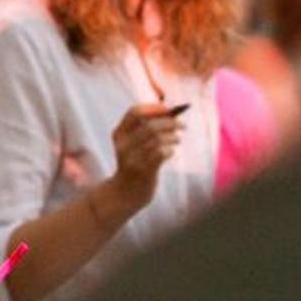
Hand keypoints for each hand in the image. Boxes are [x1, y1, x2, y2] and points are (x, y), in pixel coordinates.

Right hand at [98, 99, 185, 214]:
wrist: (126, 192)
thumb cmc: (136, 162)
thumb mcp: (133, 144)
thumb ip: (145, 128)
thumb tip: (170, 113)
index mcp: (119, 134)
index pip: (134, 112)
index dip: (153, 108)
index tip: (168, 109)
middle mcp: (123, 145)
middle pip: (150, 125)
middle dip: (170, 123)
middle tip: (182, 125)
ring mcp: (132, 158)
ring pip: (157, 139)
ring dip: (173, 137)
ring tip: (177, 139)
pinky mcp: (142, 170)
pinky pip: (161, 153)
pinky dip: (170, 149)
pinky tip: (171, 152)